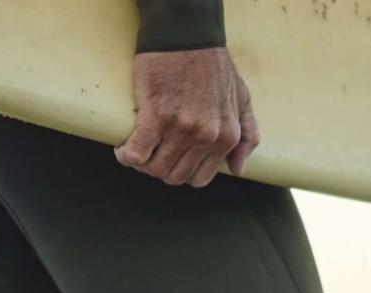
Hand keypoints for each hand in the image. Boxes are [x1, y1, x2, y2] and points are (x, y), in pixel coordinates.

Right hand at [114, 48, 259, 186]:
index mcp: (226, 136)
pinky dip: (126, 155)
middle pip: (174, 176)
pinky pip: (136, 154)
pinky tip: (123, 148)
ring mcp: (181, 128)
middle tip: (151, 153)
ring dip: (141, 164)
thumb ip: (247, 135)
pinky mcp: (156, 116)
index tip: (170, 158)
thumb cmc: (213, 65)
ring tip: (137, 148)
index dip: (181, 171)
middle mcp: (206, 136)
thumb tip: (238, 168)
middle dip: (159, 169)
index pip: (199, 178)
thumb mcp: (242, 98)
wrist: (188, 35)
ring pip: (154, 169)